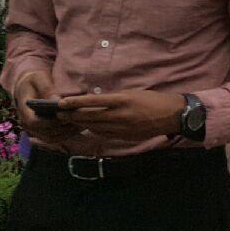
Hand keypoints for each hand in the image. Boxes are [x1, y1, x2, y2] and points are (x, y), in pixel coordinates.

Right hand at [12, 71, 81, 145]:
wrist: (28, 87)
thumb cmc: (33, 80)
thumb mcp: (38, 79)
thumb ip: (46, 88)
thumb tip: (57, 100)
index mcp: (23, 111)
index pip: (35, 123)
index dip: (51, 121)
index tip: (66, 115)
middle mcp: (27, 124)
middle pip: (46, 133)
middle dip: (64, 128)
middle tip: (80, 120)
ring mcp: (35, 130)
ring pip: (53, 138)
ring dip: (68, 133)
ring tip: (83, 123)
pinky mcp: (43, 132)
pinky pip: (56, 138)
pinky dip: (68, 134)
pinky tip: (80, 126)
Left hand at [59, 90, 188, 140]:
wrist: (172, 115)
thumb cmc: (153, 100)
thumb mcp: (133, 94)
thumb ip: (114, 99)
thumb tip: (95, 103)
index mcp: (122, 100)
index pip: (93, 101)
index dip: (75, 103)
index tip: (61, 103)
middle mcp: (120, 115)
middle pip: (90, 116)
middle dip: (72, 115)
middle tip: (58, 114)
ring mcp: (121, 128)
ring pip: (94, 127)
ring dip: (80, 124)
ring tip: (68, 120)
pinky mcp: (124, 136)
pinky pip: (104, 133)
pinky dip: (94, 129)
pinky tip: (88, 127)